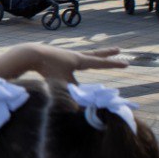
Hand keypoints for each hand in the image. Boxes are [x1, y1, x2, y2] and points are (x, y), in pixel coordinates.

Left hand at [0, 44, 127, 83]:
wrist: (30, 55)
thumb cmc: (48, 69)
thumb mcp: (64, 82)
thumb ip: (76, 93)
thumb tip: (85, 107)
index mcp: (80, 60)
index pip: (101, 63)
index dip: (114, 65)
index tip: (127, 64)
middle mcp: (75, 55)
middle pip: (95, 54)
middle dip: (108, 54)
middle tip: (119, 50)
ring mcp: (66, 54)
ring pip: (84, 55)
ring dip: (93, 55)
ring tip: (100, 56)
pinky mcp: (57, 56)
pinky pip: (72, 59)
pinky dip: (77, 61)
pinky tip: (72, 63)